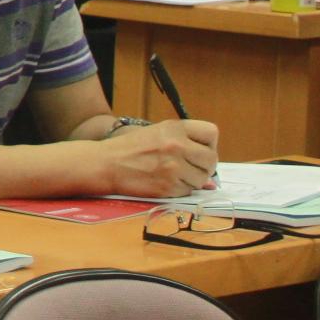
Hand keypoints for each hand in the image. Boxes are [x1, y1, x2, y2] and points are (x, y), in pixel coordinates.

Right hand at [101, 118, 219, 197]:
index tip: (198, 149)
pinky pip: (188, 191)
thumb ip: (185, 145)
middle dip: (204, 166)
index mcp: (174, 128)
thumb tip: (213, 180)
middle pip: (212, 159)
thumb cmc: (131, 147)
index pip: (211, 132)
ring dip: (192, 180)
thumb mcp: (157, 134)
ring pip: (202, 179)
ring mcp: (173, 167)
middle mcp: (176, 145)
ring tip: (172, 173)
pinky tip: (164, 181)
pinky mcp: (169, 186)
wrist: (106, 163)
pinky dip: (180, 189)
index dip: (208, 143)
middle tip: (189, 166)